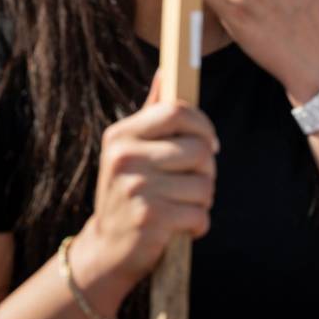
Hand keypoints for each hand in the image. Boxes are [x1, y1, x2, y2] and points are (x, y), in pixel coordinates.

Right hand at [80, 73, 217, 291]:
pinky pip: (200, 214)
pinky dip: (199, 225)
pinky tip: (181, 227)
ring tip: (182, 206)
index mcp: (122, 135)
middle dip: (207, 170)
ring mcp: (135, 188)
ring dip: (203, 201)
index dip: (204, 126)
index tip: (210, 144)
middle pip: (200, 149)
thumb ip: (153, 112)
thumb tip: (167, 70)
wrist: (107, 249)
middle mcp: (124, 157)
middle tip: (193, 184)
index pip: (177, 111)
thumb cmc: (131, 190)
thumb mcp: (133, 149)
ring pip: (205, 184)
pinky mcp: (149, 218)